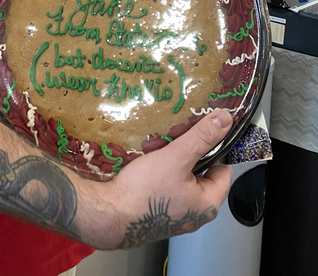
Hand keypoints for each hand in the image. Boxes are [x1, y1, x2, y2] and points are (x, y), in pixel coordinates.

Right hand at [79, 110, 233, 248]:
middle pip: (199, 170)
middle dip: (184, 148)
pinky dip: (158, 167)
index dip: (215, 148)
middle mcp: (194, 212)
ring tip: (153, 146)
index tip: (202, 131)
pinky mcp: (158, 210)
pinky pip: (166, 182)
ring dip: (169, 155)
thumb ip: (202, 137)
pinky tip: (145, 158)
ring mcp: (176, 212)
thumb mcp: (176, 157)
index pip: (224, 169)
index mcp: (208, 203)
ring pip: (180, 174)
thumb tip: (224, 120)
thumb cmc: (145, 191)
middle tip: (171, 136)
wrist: (110, 213)